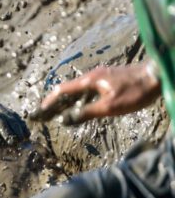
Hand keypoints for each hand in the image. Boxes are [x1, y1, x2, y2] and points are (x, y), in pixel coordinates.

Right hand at [33, 62, 160, 124]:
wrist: (158, 76)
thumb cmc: (134, 92)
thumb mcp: (109, 107)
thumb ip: (85, 113)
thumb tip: (64, 120)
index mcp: (89, 81)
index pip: (62, 90)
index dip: (49, 102)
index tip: (39, 112)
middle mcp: (93, 76)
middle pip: (68, 90)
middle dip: (54, 103)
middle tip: (44, 115)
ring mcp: (102, 77)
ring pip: (79, 91)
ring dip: (67, 102)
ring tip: (58, 114)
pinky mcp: (110, 80)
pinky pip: (89, 90)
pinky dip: (80, 100)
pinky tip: (81, 107)